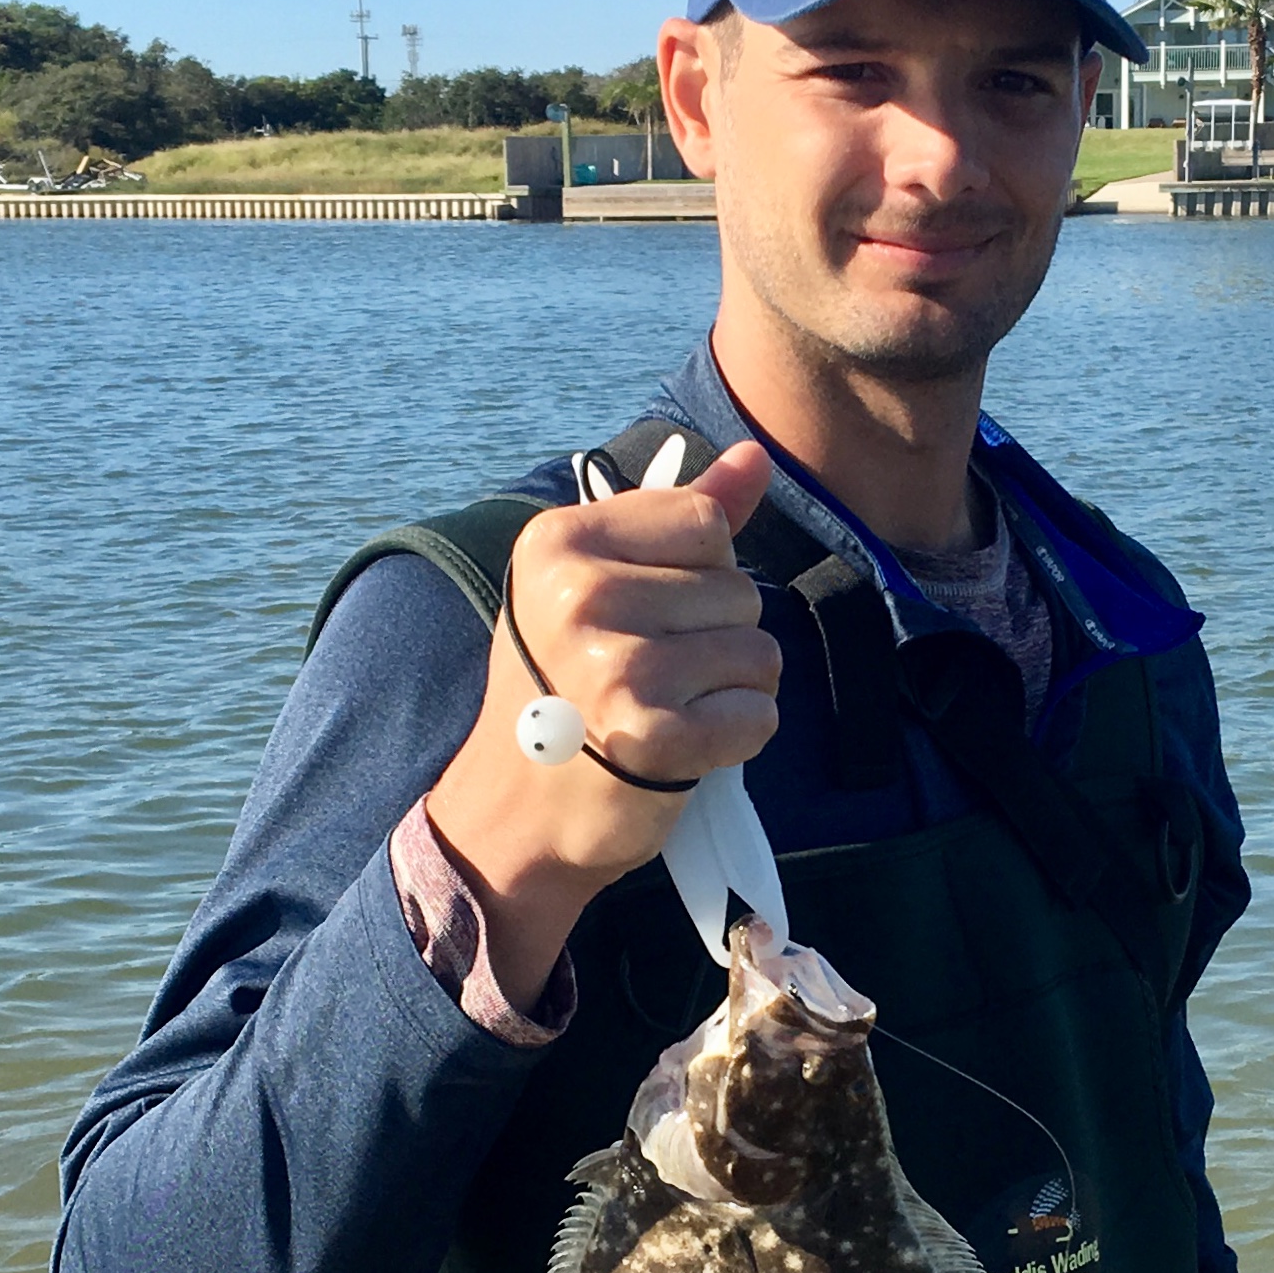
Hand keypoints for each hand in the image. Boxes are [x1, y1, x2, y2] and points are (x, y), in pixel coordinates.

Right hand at [427, 439, 778, 1009]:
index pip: (706, 521)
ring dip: (732, 691)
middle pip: (739, 588)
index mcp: (561, 543)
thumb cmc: (564, 693)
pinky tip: (683, 751)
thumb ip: (680, 517)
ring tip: (669, 711)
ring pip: (758, 653)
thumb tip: (756, 456)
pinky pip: (757, 715)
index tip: (647, 615)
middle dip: (718, 638)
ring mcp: (615, 666)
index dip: (700, 572)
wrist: (515, 815)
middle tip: (653, 679)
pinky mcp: (650, 735)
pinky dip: (736, 739)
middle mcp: (582, 595)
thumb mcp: (600, 587)